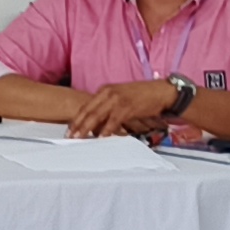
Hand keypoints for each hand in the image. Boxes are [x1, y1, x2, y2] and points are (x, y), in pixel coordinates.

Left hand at [67, 80, 182, 140]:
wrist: (160, 92)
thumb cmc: (141, 96)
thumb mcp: (120, 99)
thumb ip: (108, 108)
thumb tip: (97, 124)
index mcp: (105, 90)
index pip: (86, 106)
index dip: (76, 118)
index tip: (69, 130)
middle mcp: (108, 93)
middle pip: (88, 111)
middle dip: (77, 125)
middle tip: (69, 137)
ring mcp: (117, 99)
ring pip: (97, 115)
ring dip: (87, 128)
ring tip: (80, 138)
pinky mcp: (127, 106)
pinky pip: (113, 120)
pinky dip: (106, 129)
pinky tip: (101, 136)